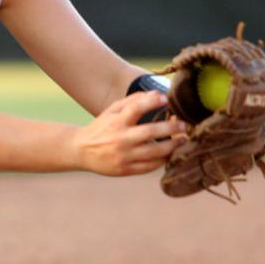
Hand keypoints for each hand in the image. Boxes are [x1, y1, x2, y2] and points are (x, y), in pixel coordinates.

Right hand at [70, 92, 185, 176]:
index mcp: (116, 122)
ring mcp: (123, 156)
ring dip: (172, 146)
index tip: (166, 99)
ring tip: (183, 140)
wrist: (81, 151)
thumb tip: (158, 94)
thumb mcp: (111, 111)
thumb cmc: (101, 127)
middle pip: (150, 132)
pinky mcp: (125, 170)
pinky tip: (169, 154)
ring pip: (154, 152)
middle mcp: (120, 139)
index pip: (136, 109)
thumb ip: (133, 101)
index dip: (152, 102)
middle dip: (170, 128)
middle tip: (183, 125)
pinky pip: (149, 166)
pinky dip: (162, 160)